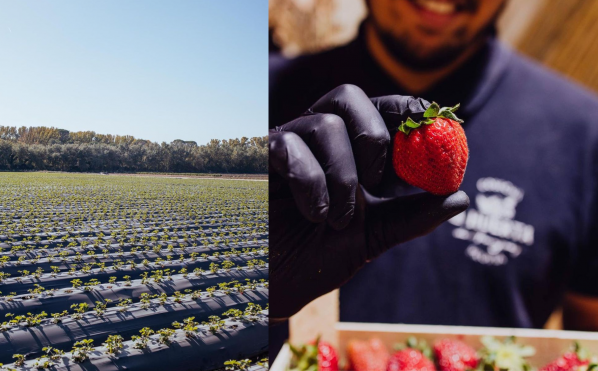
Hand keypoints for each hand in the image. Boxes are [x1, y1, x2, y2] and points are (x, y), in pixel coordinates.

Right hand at [269, 84, 468, 322]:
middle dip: (373, 135)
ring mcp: (285, 147)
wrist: (276, 284)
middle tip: (377, 181)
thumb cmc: (319, 254)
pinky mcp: (259, 162)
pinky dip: (312, 184)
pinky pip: (290, 149)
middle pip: (347, 96)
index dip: (406, 110)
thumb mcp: (374, 235)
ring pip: (324, 124)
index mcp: (345, 149)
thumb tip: (460, 197)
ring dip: (343, 177)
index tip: (435, 123)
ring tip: (339, 218)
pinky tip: (315, 214)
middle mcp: (314, 140)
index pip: (377, 110)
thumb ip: (412, 216)